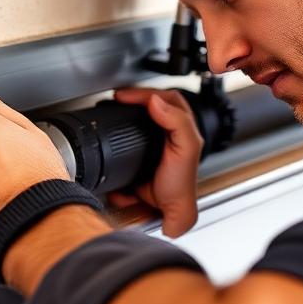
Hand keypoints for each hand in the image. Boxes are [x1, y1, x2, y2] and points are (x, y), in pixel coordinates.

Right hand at [107, 88, 202, 236]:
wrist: (166, 210)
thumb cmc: (180, 184)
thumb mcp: (187, 148)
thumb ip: (177, 122)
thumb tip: (155, 102)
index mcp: (182, 127)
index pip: (166, 98)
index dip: (145, 93)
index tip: (125, 96)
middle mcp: (169, 133)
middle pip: (152, 104)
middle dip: (134, 98)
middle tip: (118, 98)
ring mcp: (153, 144)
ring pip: (139, 119)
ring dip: (127, 112)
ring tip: (115, 107)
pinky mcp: (139, 157)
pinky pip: (128, 138)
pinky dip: (121, 132)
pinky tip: (115, 129)